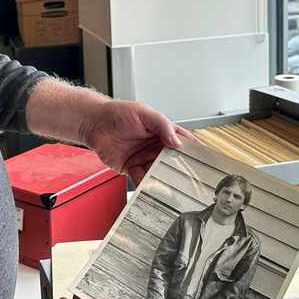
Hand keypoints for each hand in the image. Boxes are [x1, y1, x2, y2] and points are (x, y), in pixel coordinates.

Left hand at [80, 99, 199, 185]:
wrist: (93, 123)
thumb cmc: (117, 113)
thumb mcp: (144, 112)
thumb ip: (162, 125)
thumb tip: (177, 142)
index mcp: (161, 131)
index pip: (182, 140)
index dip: (194, 150)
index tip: (205, 160)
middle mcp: (154, 146)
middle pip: (172, 160)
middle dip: (180, 170)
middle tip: (188, 179)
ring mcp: (144, 157)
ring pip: (158, 172)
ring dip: (163, 179)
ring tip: (169, 186)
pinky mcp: (131, 167)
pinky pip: (142, 178)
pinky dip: (146, 184)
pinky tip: (148, 186)